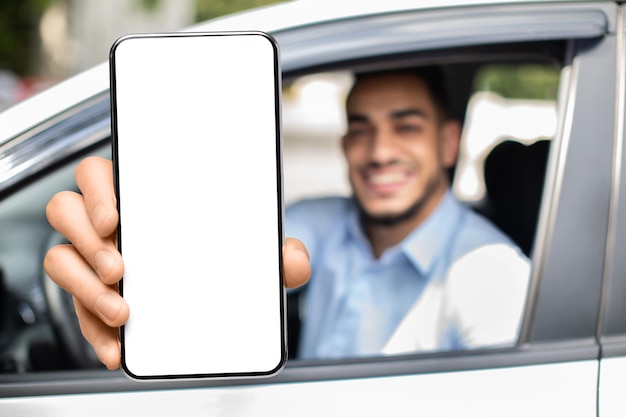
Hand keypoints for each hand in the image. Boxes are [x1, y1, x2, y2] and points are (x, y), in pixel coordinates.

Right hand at [44, 156, 310, 369]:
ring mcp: (93, 258)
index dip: (97, 190)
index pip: (98, 173)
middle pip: (66, 209)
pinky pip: (74, 308)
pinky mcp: (90, 296)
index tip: (116, 217)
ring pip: (60, 257)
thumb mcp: (247, 253)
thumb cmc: (215, 256)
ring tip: (122, 308)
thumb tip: (295, 258)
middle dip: (87, 240)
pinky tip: (117, 346)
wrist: (207, 298)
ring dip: (84, 285)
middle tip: (121, 267)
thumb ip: (274, 254)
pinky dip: (92, 330)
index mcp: (138, 197)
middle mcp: (107, 223)